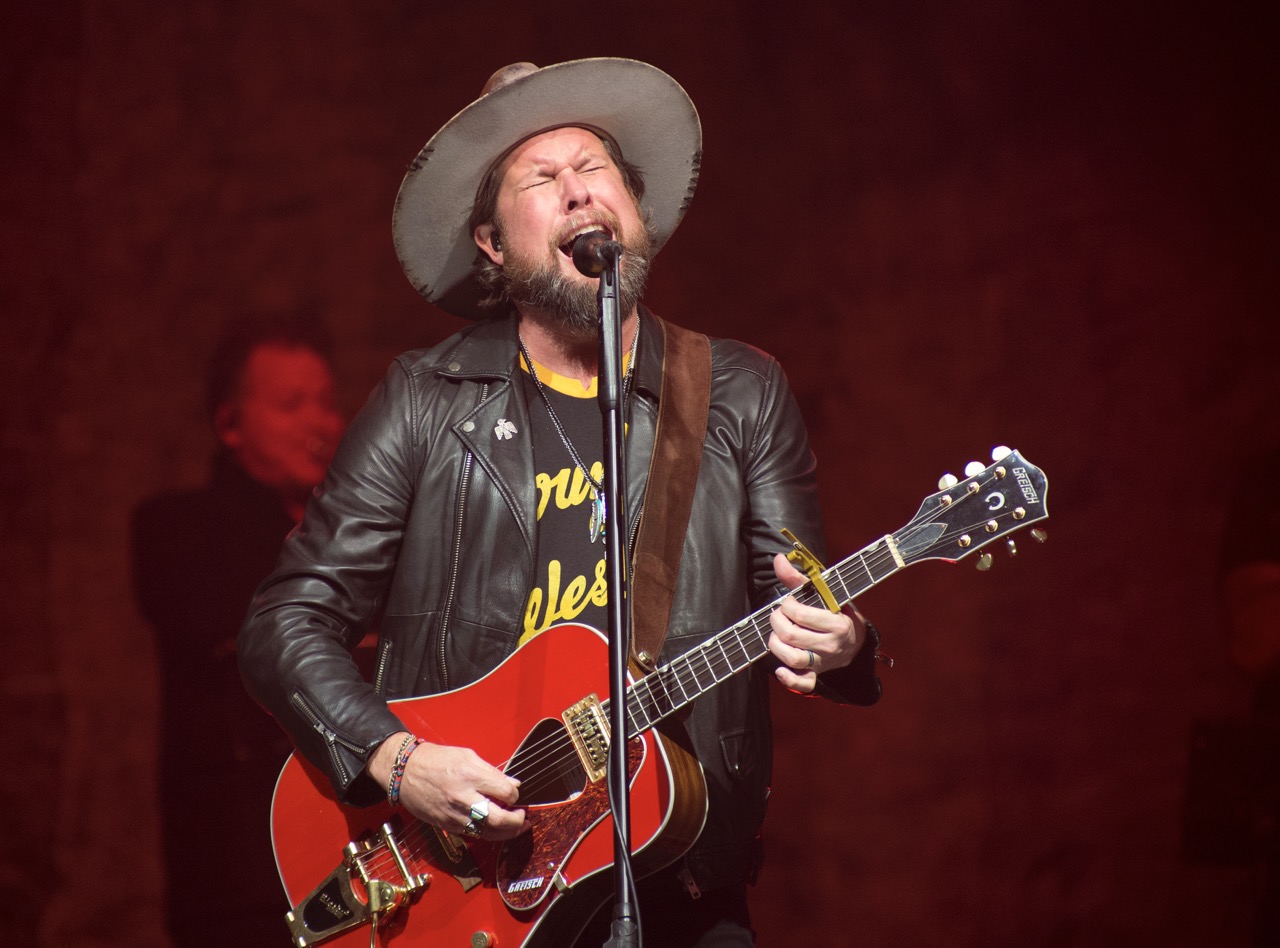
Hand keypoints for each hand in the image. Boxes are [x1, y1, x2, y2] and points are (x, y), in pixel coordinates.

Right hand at [367, 733, 526, 839]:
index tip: (515, 793)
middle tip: (523, 817)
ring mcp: (455, 815)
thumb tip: (512, 784)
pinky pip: (474, 835)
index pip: (506, 792)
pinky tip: (495, 828)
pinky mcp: (448, 826)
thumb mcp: (467, 755)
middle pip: (501, 819)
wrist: (405, 772)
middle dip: (518, 821)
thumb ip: (492, 772)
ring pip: (489, 833)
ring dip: (507, 832)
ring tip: (517, 827)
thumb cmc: (435, 760)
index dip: (516, 794)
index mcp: (471, 776)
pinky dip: (488, 833)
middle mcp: (464, 798)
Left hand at [768, 553, 865, 692]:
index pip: (801, 615)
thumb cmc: (836, 613)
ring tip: (776, 635)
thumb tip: (779, 559)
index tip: (788, 602)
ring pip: (792, 658)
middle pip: (792, 636)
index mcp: (837, 624)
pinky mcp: (817, 674)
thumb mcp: (824, 594)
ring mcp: (823, 662)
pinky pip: (803, 684)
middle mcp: (831, 645)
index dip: (786, 606)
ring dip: (776, 645)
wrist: (856, 642)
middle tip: (778, 615)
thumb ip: (799, 578)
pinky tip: (779, 670)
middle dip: (777, 622)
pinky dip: (788, 680)